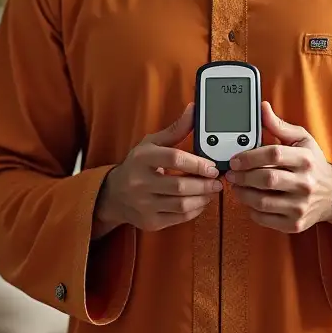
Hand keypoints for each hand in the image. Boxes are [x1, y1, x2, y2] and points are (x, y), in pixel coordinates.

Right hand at [93, 103, 221, 235]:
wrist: (113, 194)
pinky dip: (195, 211)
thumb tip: (193, 110)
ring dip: (203, 198)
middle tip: (218, 181)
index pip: (174, 159)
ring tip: (212, 190)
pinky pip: (179, 218)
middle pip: (180, 186)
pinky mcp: (150, 222)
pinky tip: (200, 201)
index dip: (197, 163)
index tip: (212, 166)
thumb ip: (175, 129)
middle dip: (205, 184)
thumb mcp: (152, 143)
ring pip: (182, 205)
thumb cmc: (137, 165)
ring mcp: (144, 205)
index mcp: (142, 159)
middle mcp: (140, 182)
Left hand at [226, 101, 331, 232]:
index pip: (273, 155)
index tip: (235, 159)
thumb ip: (279, 126)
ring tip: (236, 186)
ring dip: (242, 194)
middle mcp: (305, 184)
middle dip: (242, 176)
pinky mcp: (295, 223)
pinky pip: (265, 218)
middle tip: (231, 174)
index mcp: (306, 160)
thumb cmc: (313, 163)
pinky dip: (251, 210)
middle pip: (266, 179)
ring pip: (262, 201)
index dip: (249, 157)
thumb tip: (262, 108)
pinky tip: (249, 200)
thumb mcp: (301, 140)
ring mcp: (300, 206)